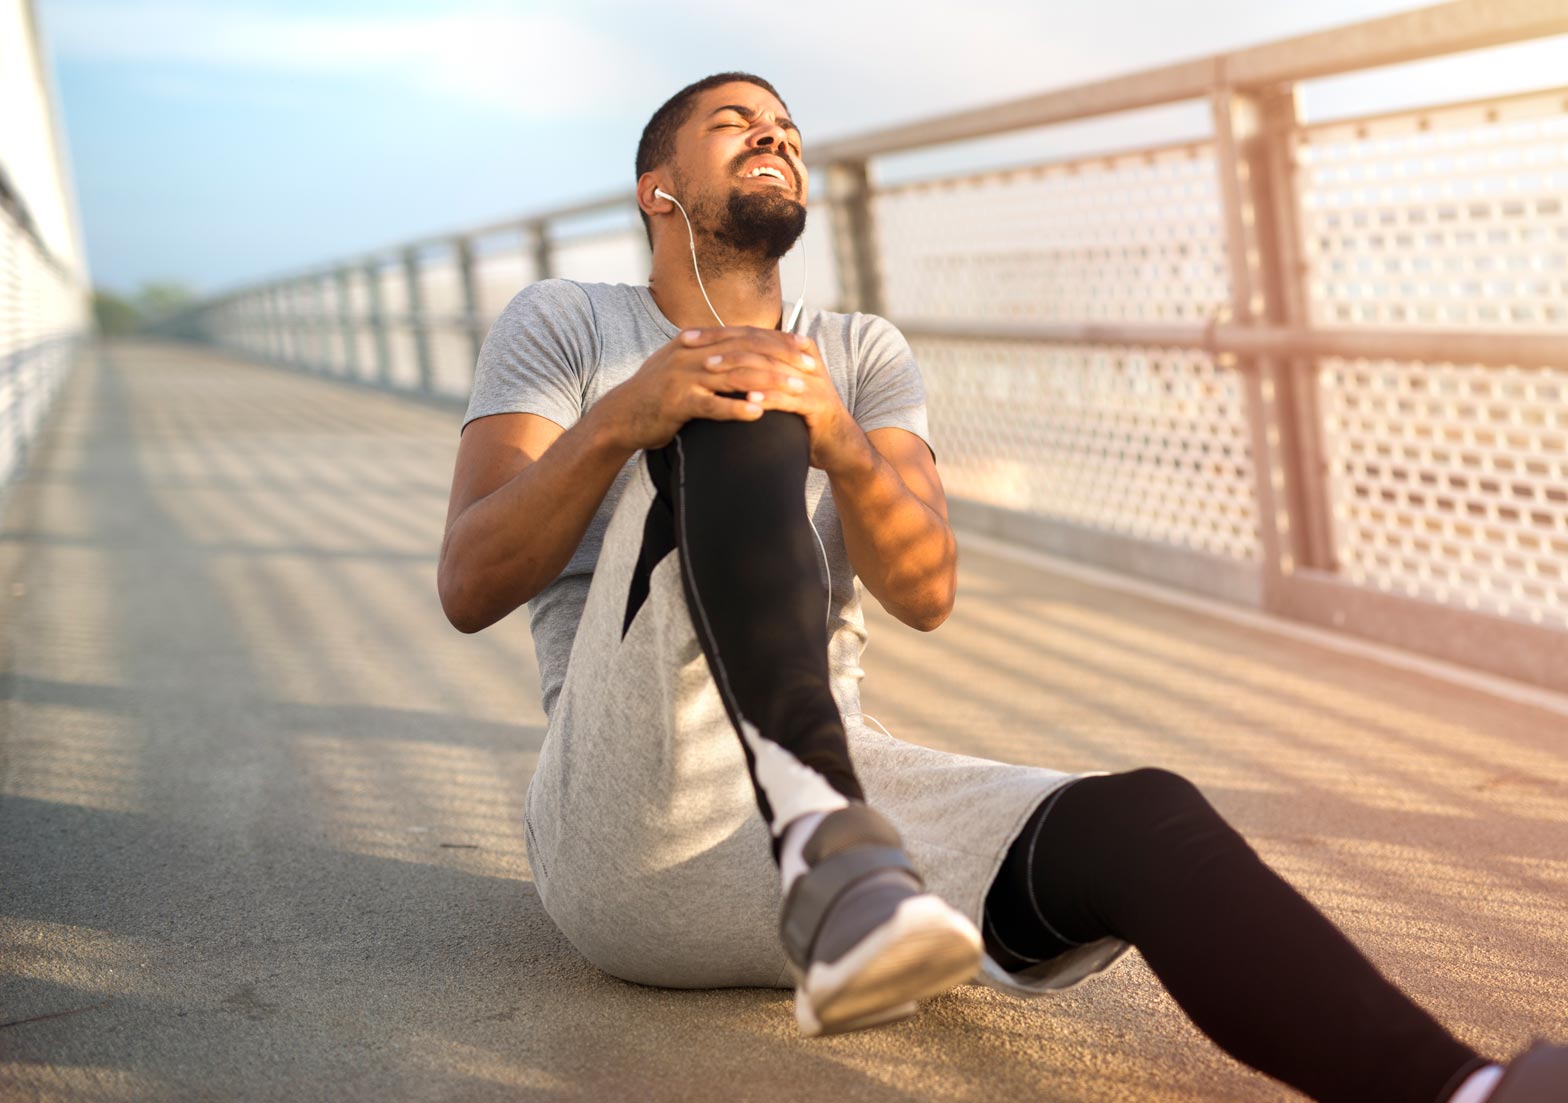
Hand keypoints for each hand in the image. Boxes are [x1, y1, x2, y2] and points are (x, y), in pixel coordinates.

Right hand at [596, 327, 807, 451]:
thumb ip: (710, 355)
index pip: (745, 335)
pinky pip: (712, 405)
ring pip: (735, 375)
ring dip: (770, 382)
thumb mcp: (683, 365)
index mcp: (696, 341)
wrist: (621, 416)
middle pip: (746, 350)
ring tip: (798, 390)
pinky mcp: (677, 403)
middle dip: (782, 357)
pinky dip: (736, 409)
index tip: (806, 347)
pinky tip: (759, 414)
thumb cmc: (657, 395)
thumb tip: (740, 350)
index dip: (778, 340)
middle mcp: (691, 353)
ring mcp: (683, 377)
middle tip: (811, 367)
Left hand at [676, 327, 869, 474]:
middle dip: (722, 345)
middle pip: (757, 345)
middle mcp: (804, 360)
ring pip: (770, 368)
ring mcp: (814, 381)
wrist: (839, 446)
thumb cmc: (802, 419)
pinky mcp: (820, 405)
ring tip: (711, 369)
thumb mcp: (776, 389)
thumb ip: (756, 372)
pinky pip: (790, 398)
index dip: (718, 334)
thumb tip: (716, 360)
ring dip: (739, 367)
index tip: (687, 337)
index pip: (750, 334)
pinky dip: (768, 397)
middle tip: (693, 348)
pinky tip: (747, 398)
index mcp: (793, 349)